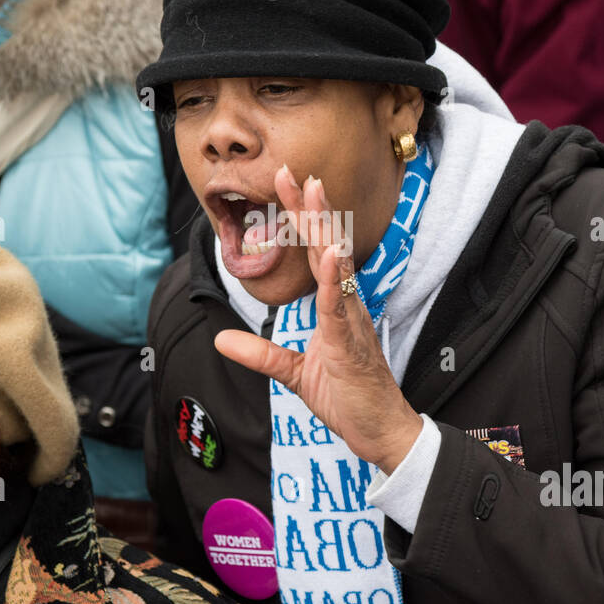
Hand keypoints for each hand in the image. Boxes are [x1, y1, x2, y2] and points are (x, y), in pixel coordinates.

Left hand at [213, 165, 422, 473]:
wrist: (380, 432)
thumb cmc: (349, 400)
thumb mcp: (295, 374)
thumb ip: (261, 353)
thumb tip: (222, 339)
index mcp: (334, 306)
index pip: (315, 252)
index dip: (301, 218)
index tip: (286, 183)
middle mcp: (346, 305)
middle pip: (326, 245)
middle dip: (309, 208)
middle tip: (292, 171)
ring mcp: (351, 321)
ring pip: (337, 265)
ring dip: (324, 228)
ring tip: (314, 193)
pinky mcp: (351, 345)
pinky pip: (340, 306)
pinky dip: (332, 279)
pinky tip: (327, 254)